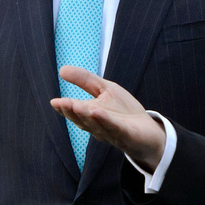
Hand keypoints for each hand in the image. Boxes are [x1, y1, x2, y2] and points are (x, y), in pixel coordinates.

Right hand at [51, 65, 166, 170]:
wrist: (149, 131)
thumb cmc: (124, 111)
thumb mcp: (105, 90)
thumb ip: (85, 81)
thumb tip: (61, 69)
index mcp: (90, 116)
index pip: (75, 112)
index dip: (65, 108)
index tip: (54, 102)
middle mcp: (98, 126)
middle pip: (83, 120)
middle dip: (72, 112)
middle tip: (61, 104)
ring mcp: (112, 132)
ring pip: (96, 125)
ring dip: (86, 116)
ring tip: (75, 105)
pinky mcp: (127, 135)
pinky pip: (115, 128)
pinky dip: (106, 121)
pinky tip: (98, 112)